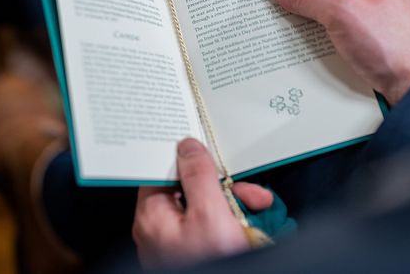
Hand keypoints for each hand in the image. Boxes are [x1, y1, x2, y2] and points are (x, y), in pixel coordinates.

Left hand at [133, 138, 272, 268]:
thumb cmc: (211, 267)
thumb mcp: (210, 213)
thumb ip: (198, 176)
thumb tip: (187, 148)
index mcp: (152, 216)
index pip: (163, 172)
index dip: (187, 160)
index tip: (207, 153)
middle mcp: (159, 231)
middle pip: (188, 191)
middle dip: (223, 188)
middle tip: (247, 194)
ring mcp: (176, 246)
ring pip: (204, 210)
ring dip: (235, 207)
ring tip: (257, 213)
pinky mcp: (194, 255)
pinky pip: (211, 230)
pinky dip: (232, 226)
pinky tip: (251, 229)